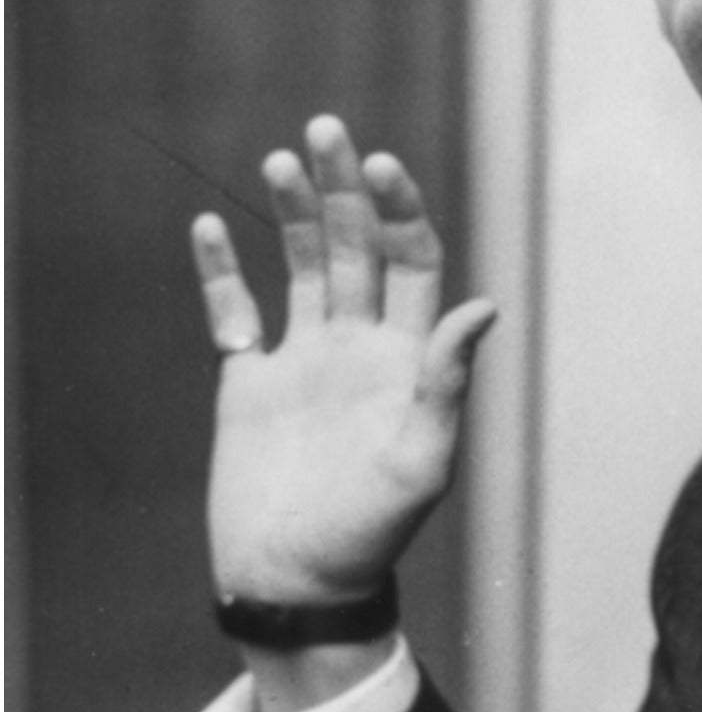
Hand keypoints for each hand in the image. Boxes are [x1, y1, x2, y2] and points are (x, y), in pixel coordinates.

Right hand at [194, 116, 496, 607]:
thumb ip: (447, 381)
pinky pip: (234, 314)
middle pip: (355, 246)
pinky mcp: (249, 384)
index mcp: (409, 354)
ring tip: (280, 160)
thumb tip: (483, 306)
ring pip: (300, 266)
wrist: (299, 582)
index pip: (412, 260)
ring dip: (291, 214)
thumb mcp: (422, 459)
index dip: (400, 211)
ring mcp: (304, 359)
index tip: (380, 166)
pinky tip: (209, 228)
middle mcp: (360, 344)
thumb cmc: (373, 532)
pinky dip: (221, 273)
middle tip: (326, 128)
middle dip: (344, 188)